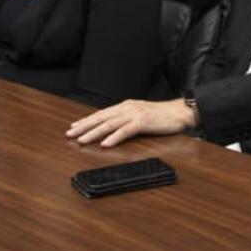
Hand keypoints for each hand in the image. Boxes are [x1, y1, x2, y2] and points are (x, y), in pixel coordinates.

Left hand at [66, 99, 196, 146]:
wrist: (179, 112)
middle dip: (84, 126)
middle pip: (101, 117)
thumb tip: (112, 128)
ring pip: (110, 124)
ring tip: (82, 139)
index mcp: (126, 106)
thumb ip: (126, 119)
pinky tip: (105, 144)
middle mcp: (127, 108)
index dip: (87, 120)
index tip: (74, 126)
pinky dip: (114, 137)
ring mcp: (135, 114)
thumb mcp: (140, 115)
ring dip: (94, 132)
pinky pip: (125, 131)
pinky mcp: (143, 122)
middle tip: (70, 133)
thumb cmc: (162, 116)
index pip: (102, 113)